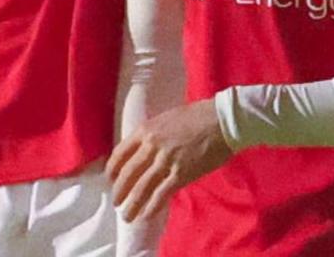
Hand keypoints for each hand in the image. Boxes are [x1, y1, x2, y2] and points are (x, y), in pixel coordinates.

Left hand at [108, 99, 232, 221]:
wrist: (222, 120)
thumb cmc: (196, 116)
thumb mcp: (165, 120)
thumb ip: (152, 135)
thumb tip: (143, 151)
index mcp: (145, 130)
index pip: (120, 153)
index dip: (113, 170)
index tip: (110, 181)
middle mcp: (151, 146)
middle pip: (128, 174)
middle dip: (120, 191)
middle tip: (116, 203)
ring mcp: (166, 161)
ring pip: (142, 187)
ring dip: (133, 204)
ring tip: (127, 217)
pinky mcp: (182, 174)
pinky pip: (162, 194)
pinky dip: (152, 206)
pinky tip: (146, 216)